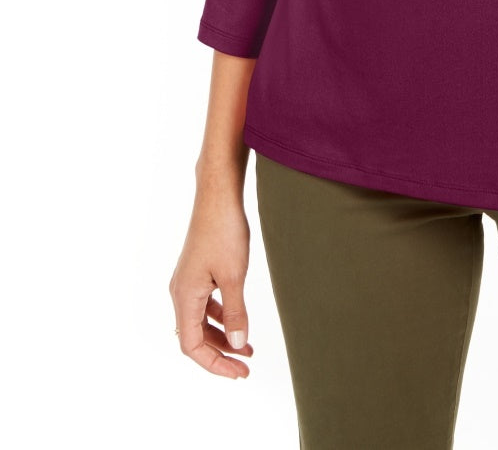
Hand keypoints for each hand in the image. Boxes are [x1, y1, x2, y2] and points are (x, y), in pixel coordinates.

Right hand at [169, 182, 254, 377]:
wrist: (217, 196)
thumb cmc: (224, 232)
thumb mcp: (235, 276)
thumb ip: (236, 312)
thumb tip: (239, 344)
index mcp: (185, 297)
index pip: (191, 346)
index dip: (214, 363)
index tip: (239, 372)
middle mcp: (180, 292)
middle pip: (195, 337)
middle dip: (220, 354)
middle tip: (246, 366)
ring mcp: (187, 282)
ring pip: (200, 321)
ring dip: (222, 336)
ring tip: (247, 347)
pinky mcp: (197, 272)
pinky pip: (204, 305)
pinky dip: (221, 317)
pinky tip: (238, 321)